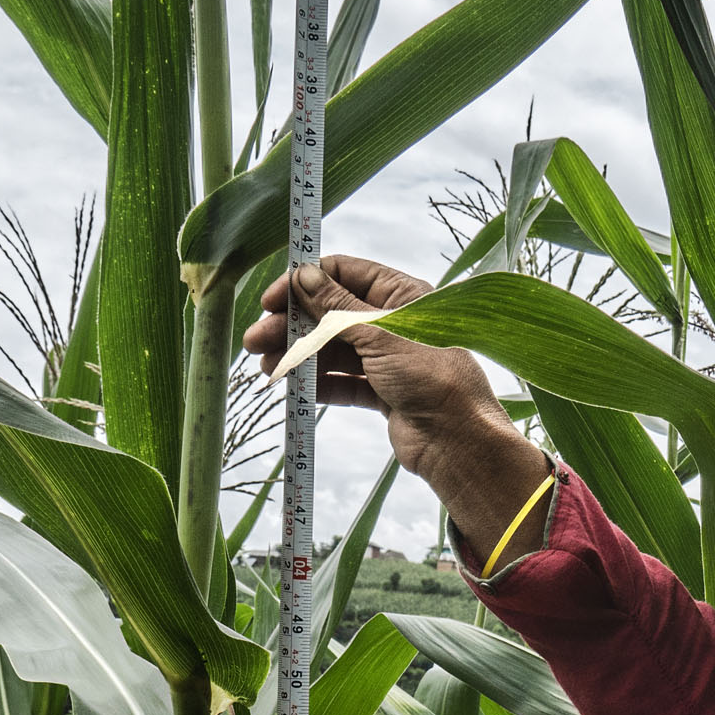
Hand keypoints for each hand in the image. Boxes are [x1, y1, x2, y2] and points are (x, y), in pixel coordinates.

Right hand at [244, 258, 544, 528]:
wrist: (458, 441)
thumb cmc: (430, 377)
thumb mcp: (378, 335)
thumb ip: (336, 307)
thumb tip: (304, 275)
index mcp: (401, 296)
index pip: (343, 274)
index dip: (305, 283)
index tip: (272, 300)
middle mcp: (394, 323)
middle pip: (332, 314)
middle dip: (293, 325)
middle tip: (256, 340)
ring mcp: (388, 359)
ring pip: (334, 350)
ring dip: (299, 355)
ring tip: (267, 368)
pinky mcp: (383, 392)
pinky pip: (343, 381)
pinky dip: (317, 382)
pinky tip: (292, 387)